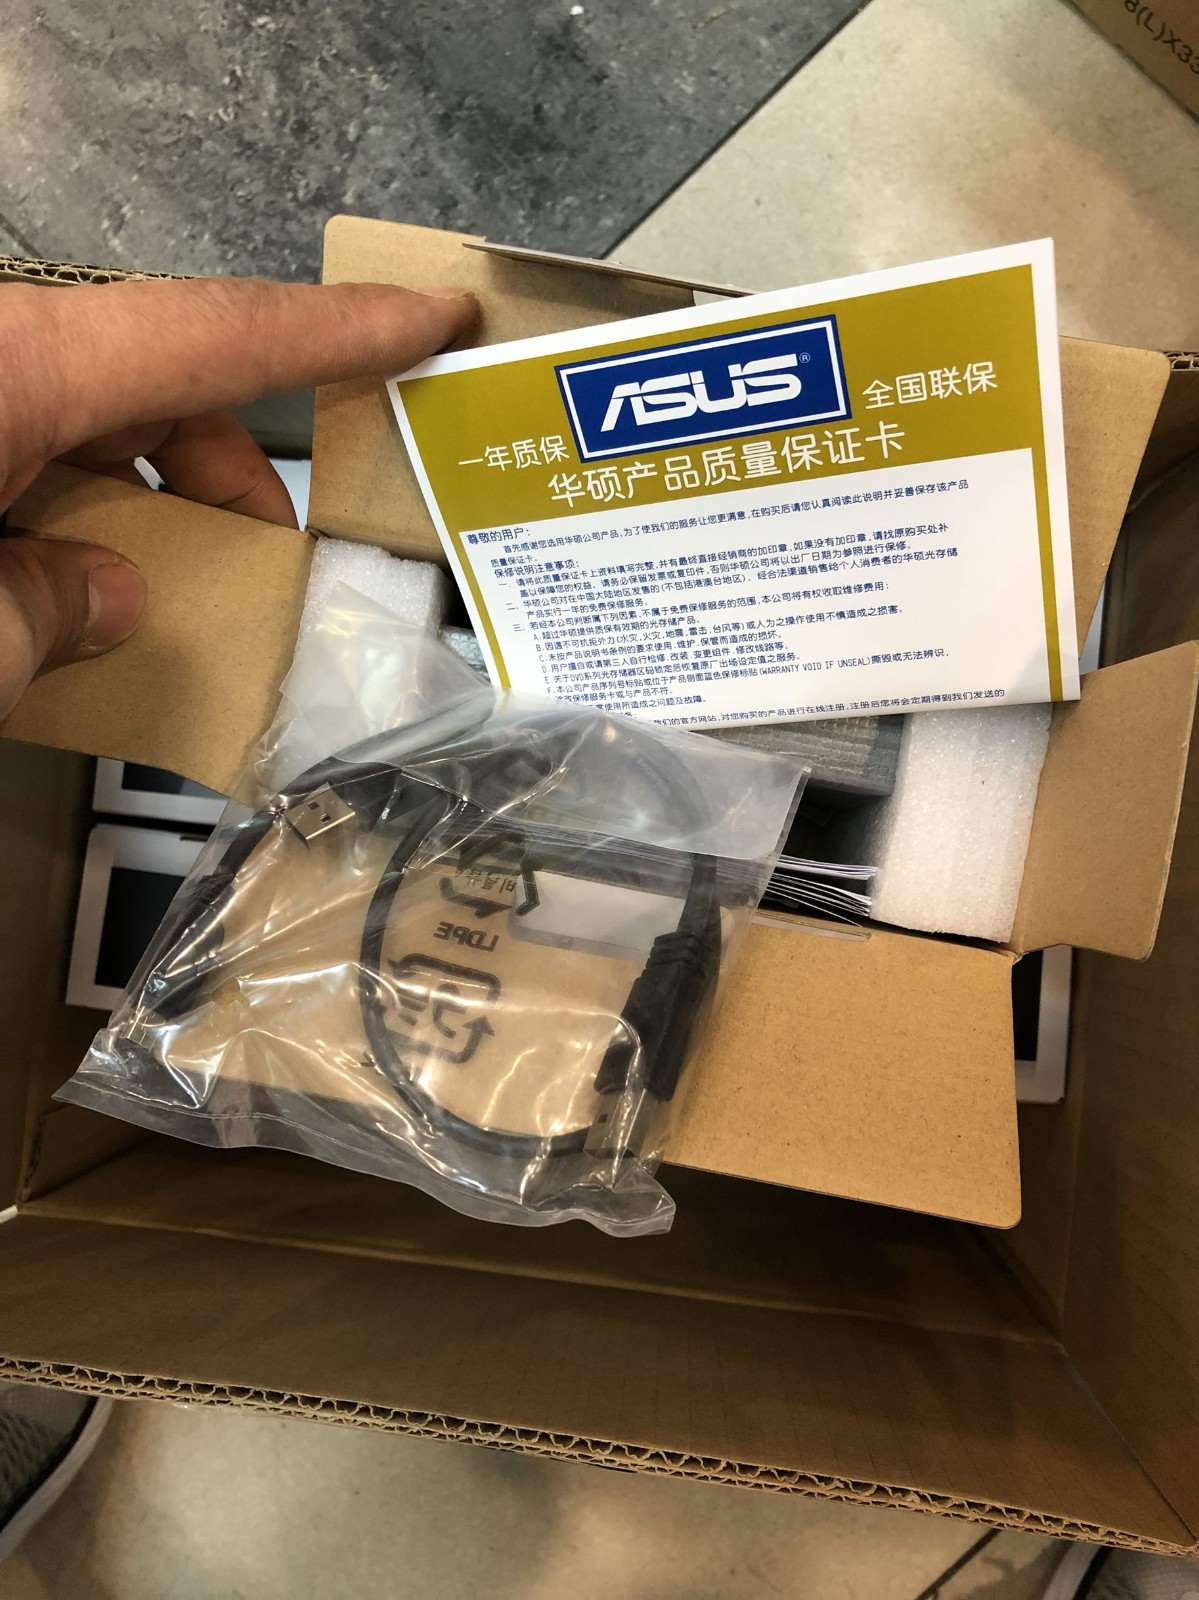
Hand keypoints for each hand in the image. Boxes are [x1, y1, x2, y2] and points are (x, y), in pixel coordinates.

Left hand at [0, 275, 475, 716]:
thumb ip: (52, 613)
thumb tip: (108, 601)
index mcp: (19, 367)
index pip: (221, 333)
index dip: (342, 331)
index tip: (433, 318)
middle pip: (157, 385)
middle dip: (228, 475)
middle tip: (269, 565)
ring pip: (85, 419)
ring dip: (146, 499)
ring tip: (165, 599)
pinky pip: (21, 442)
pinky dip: (66, 504)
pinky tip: (63, 589)